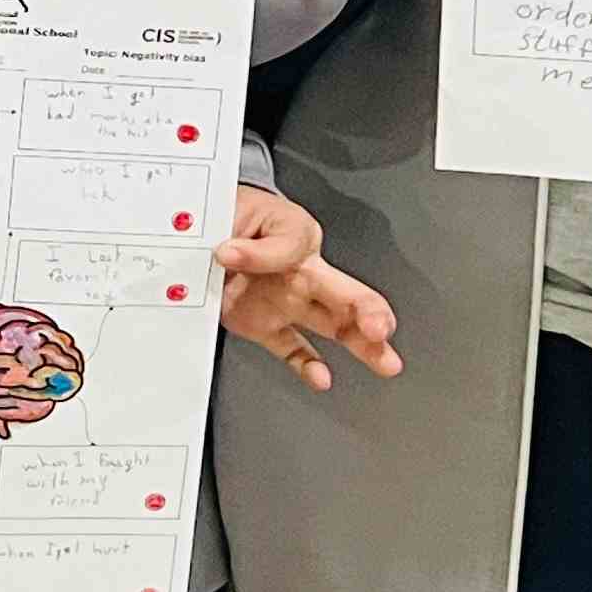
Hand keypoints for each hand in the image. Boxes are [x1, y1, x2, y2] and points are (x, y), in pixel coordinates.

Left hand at [213, 184, 400, 392]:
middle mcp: (301, 276)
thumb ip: (252, 239)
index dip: (277, 251)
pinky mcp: (264, 325)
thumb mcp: (246, 213)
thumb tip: (234, 253)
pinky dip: (308, 367)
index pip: (303, 246)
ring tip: (386, 363)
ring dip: (362, 346)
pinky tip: (321, 379)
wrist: (206, 230)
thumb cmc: (236, 212)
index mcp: (298, 242)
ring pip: (335, 327)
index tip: (232, 254)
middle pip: (349, 297)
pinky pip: (293, 349)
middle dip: (371, 313)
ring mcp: (285, 303)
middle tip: (379, 329)